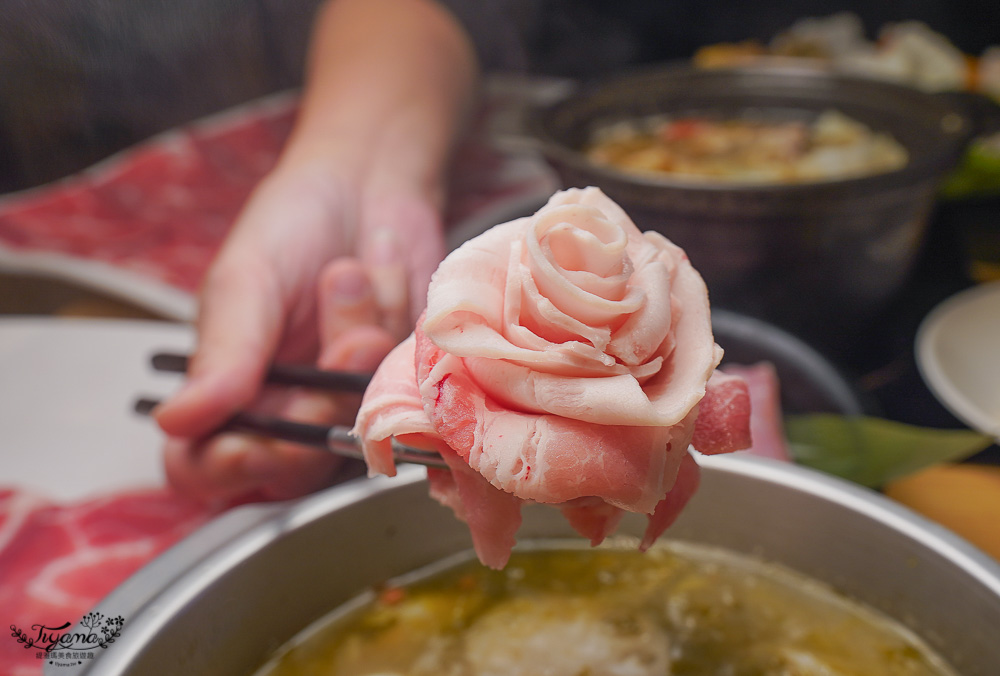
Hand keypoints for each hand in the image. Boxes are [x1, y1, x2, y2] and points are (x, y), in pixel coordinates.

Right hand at [154, 163, 445, 500]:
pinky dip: (397, 323)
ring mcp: (344, 401)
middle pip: (296, 462)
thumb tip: (176, 420)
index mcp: (223, 391)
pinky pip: (407, 384)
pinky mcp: (400, 383)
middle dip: (324, 397)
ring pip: (359, 419)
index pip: (206, 467)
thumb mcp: (246, 282)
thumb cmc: (292, 226)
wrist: (370, 183)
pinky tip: (384, 282)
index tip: (261, 441)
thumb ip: (224, 355)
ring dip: (362, 336)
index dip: (229, 468)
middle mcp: (283, 408)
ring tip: (354, 275)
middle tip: (345, 333)